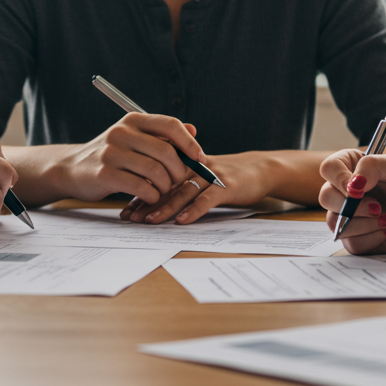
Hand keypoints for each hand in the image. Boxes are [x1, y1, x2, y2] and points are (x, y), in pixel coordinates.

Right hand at [60, 113, 203, 204]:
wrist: (72, 169)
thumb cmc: (111, 155)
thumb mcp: (134, 138)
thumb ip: (162, 135)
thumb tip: (193, 131)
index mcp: (132, 120)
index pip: (170, 124)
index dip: (190, 143)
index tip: (200, 159)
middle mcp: (121, 132)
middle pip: (166, 151)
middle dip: (179, 171)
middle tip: (179, 181)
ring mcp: (111, 152)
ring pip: (156, 171)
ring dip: (166, 186)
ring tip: (163, 190)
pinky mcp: (104, 174)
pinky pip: (141, 187)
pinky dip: (152, 195)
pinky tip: (151, 196)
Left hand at [118, 153, 273, 223]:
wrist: (260, 169)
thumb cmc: (226, 176)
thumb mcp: (201, 176)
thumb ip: (179, 185)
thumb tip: (151, 202)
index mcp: (186, 164)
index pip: (158, 179)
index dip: (141, 194)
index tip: (125, 211)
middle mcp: (195, 167)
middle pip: (167, 185)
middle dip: (147, 202)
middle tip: (131, 217)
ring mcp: (211, 175)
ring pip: (184, 191)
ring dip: (166, 207)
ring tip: (150, 220)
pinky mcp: (227, 186)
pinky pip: (207, 198)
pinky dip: (194, 210)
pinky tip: (182, 220)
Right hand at [318, 150, 385, 253]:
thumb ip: (372, 165)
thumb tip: (352, 184)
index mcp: (349, 169)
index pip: (328, 168)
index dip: (339, 178)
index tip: (360, 188)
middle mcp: (342, 192)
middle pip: (325, 197)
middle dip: (354, 206)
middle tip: (378, 206)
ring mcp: (345, 217)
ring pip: (334, 223)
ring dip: (365, 223)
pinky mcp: (353, 239)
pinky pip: (350, 242)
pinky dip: (371, 238)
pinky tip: (385, 231)